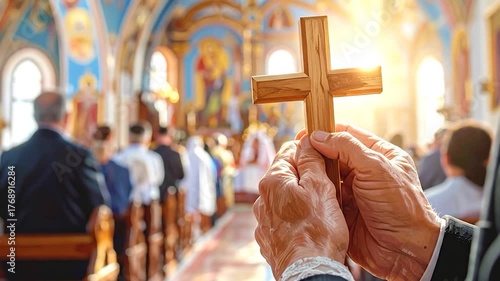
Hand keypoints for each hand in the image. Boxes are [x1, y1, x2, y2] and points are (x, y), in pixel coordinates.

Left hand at [253, 137, 348, 279]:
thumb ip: (311, 160)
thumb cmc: (318, 230)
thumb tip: (306, 140)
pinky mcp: (268, 239)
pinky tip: (308, 226)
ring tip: (319, 209)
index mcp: (272, 181)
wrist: (309, 271)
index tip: (321, 155)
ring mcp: (262, 221)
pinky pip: (281, 220)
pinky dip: (293, 218)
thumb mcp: (320, 187)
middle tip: (326, 184)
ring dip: (298, 198)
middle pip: (285, 175)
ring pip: (283, 199)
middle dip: (304, 176)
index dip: (307, 150)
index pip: (288, 151)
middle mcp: (261, 199)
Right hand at [306, 124, 441, 279]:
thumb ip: (346, 148)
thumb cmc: (401, 206)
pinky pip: (323, 196)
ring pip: (326, 176)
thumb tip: (318, 136)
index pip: (348, 135)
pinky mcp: (343, 211)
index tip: (305, 134)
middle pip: (333, 155)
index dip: (326, 132)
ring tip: (296, 171)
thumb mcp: (376, 168)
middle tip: (295, 153)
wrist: (405, 250)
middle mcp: (365, 171)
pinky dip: (313, 193)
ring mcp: (353, 192)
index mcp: (379, 155)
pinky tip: (301, 189)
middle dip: (316, 154)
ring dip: (313, 173)